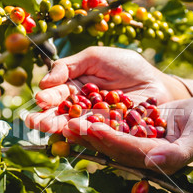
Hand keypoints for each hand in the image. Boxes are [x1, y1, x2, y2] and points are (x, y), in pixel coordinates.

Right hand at [26, 46, 189, 132]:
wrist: (157, 82)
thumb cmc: (127, 66)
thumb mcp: (95, 57)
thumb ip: (69, 66)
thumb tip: (45, 81)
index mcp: (75, 89)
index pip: (58, 95)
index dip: (48, 97)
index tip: (41, 99)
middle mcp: (82, 109)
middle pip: (61, 114)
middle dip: (47, 117)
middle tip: (34, 121)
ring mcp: (95, 124)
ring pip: (74, 126)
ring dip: (58, 128)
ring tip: (46, 128)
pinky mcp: (109, 135)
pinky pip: (95, 134)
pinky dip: (83, 134)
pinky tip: (71, 133)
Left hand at [62, 97, 192, 174]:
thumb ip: (178, 153)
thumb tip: (153, 161)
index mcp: (156, 159)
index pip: (131, 152)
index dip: (112, 141)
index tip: (95, 130)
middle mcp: (140, 155)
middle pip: (112, 147)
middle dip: (91, 137)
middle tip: (70, 125)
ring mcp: (133, 142)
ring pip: (106, 137)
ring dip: (86, 129)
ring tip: (66, 119)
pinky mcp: (128, 130)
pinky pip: (109, 125)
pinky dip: (93, 118)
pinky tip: (77, 111)